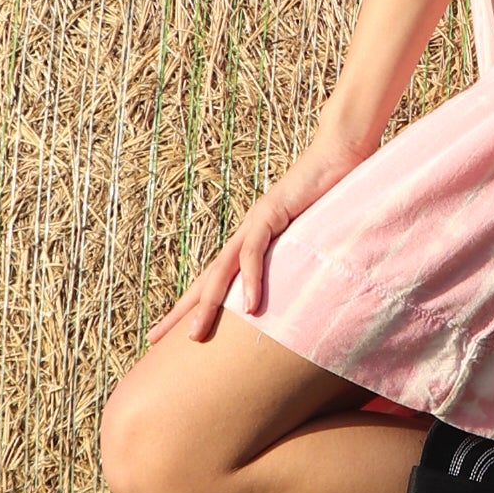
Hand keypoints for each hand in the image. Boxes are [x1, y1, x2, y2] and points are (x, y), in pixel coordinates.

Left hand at [147, 121, 372, 345]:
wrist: (340, 153)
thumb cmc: (332, 197)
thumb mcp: (314, 243)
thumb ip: (305, 266)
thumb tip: (310, 298)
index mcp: (251, 243)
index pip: (216, 281)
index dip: (195, 307)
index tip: (173, 333)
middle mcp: (245, 235)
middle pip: (205, 280)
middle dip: (179, 311)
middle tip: (153, 339)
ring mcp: (255, 223)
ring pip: (221, 270)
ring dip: (206, 305)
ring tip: (194, 335)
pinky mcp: (271, 213)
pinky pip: (254, 252)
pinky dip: (251, 280)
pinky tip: (250, 307)